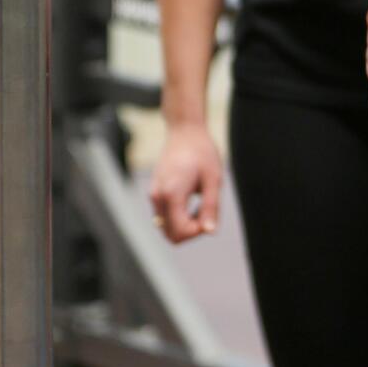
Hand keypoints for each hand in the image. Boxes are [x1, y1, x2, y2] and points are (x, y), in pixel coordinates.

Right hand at [149, 121, 223, 243]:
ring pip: (166, 227)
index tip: (211, 216)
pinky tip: (192, 201)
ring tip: (201, 205)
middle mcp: (157, 198)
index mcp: (172, 195)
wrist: (185, 132)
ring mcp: (154, 195)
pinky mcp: (155, 192)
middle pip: (170, 234)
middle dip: (191, 231)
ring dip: (185, 224)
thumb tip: (210, 232)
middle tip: (207, 213)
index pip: (180, 232)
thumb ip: (211, 207)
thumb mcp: (213, 179)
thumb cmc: (202, 152)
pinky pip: (164, 216)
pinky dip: (178, 217)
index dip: (198, 231)